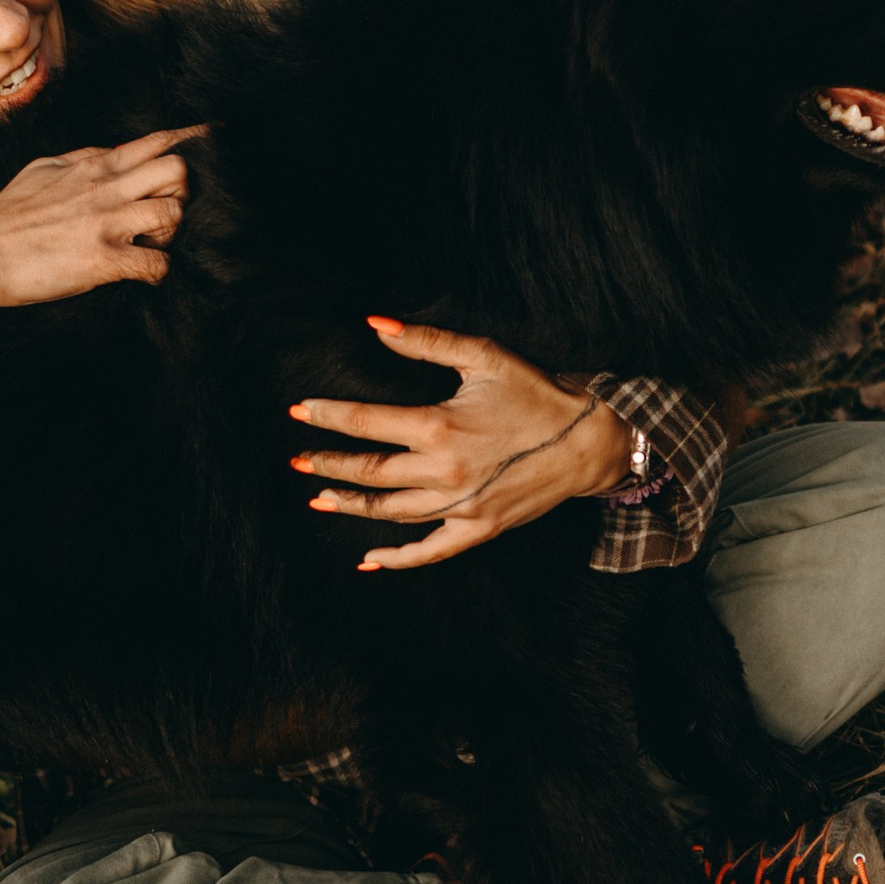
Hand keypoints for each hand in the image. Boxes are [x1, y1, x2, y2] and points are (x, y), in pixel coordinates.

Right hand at [0, 128, 201, 319]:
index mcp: (94, 165)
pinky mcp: (102, 260)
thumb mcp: (44, 169)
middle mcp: (106, 188)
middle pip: (178, 172)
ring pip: (173, 215)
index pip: (158, 141)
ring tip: (148, 245)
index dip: (192, 141)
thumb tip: (109, 153)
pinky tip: (140, 274)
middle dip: (183, 194)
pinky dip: (156, 271)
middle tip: (163, 214)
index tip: (214, 142)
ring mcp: (106, 223)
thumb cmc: (7, 215)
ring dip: (170, 234)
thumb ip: (81, 159)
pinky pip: (156, 264)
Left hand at [291, 317, 629, 572]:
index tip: (298, 412)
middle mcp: (443, 472)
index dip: (327, 416)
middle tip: (296, 461)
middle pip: (369, 472)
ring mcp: (459, 506)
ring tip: (319, 497)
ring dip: (350, 505)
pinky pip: (428, 552)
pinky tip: (367, 558)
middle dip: (327, 464)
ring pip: (389, 512)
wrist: (587, 441)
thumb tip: (376, 324)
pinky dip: (396, 559)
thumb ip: (426, 341)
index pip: (365, 423)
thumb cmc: (535, 394)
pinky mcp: (477, 528)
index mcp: (439, 427)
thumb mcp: (483, 357)